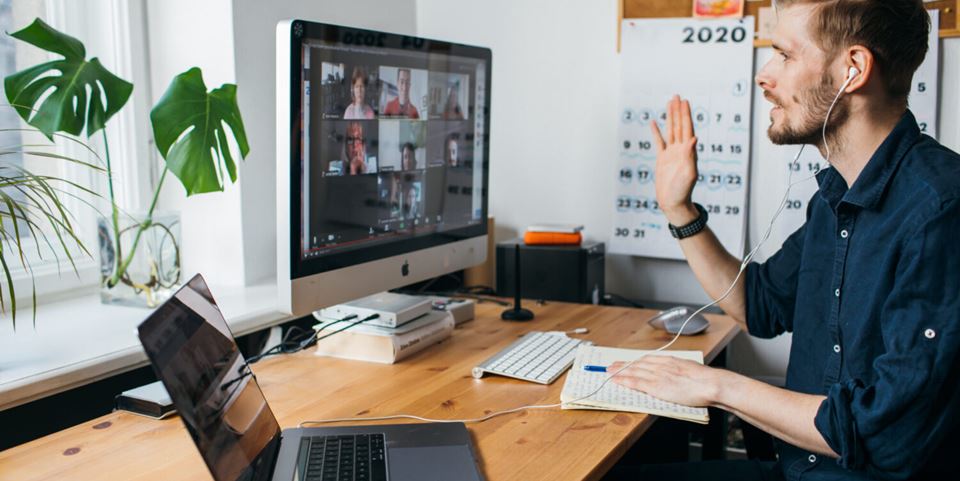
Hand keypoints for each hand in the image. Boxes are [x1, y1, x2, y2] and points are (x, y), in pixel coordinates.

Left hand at [609, 355, 724, 407]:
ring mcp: (658, 375)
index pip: (647, 359)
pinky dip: (624, 380)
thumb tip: (676, 374)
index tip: (627, 362)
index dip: (635, 361)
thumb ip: (679, 370)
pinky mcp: (656, 386)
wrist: (710, 384)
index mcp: (670, 360)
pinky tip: (616, 380)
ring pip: (634, 371)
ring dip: (620, 371)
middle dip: (623, 365)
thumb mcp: (690, 369)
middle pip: (637, 363)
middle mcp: (661, 365)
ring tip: (609, 371)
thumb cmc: (705, 380)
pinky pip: (636, 382)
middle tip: (611, 365)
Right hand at [651, 95, 698, 225]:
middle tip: (677, 96)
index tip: (684, 102)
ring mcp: (671, 153)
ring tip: (669, 103)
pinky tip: (653, 122)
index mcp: (688, 151)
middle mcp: (681, 149)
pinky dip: (656, 132)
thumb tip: (694, 138)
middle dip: (678, 111)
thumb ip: (690, 156)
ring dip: (670, 117)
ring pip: (670, 130)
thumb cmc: (683, 190)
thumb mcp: (689, 173)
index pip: (687, 129)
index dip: (686, 115)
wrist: (673, 202)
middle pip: (679, 125)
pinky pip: (658, 142)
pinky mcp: (662, 159)